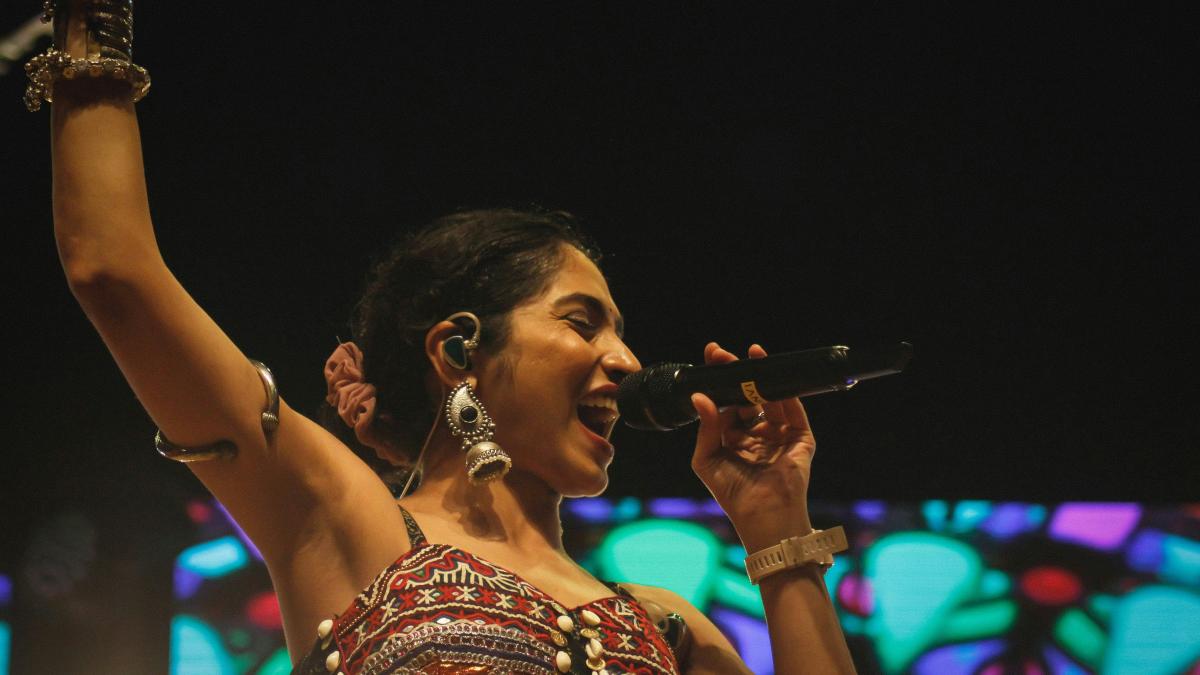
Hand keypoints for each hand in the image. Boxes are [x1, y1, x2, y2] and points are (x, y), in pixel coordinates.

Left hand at [690, 342, 815, 550]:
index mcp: (733, 438)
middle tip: (721, 354)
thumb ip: (706, 427)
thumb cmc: (732, 493)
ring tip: (747, 356)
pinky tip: (769, 373)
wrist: (763, 516)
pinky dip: (784, 390)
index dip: (718, 382)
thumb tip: (699, 396)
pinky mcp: (800, 437)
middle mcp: (756, 432)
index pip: (726, 402)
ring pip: (769, 397)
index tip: (709, 359)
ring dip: (758, 376)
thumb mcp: (707, 458)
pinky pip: (792, 409)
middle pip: (746, 395)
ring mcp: (779, 434)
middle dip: (735, 373)